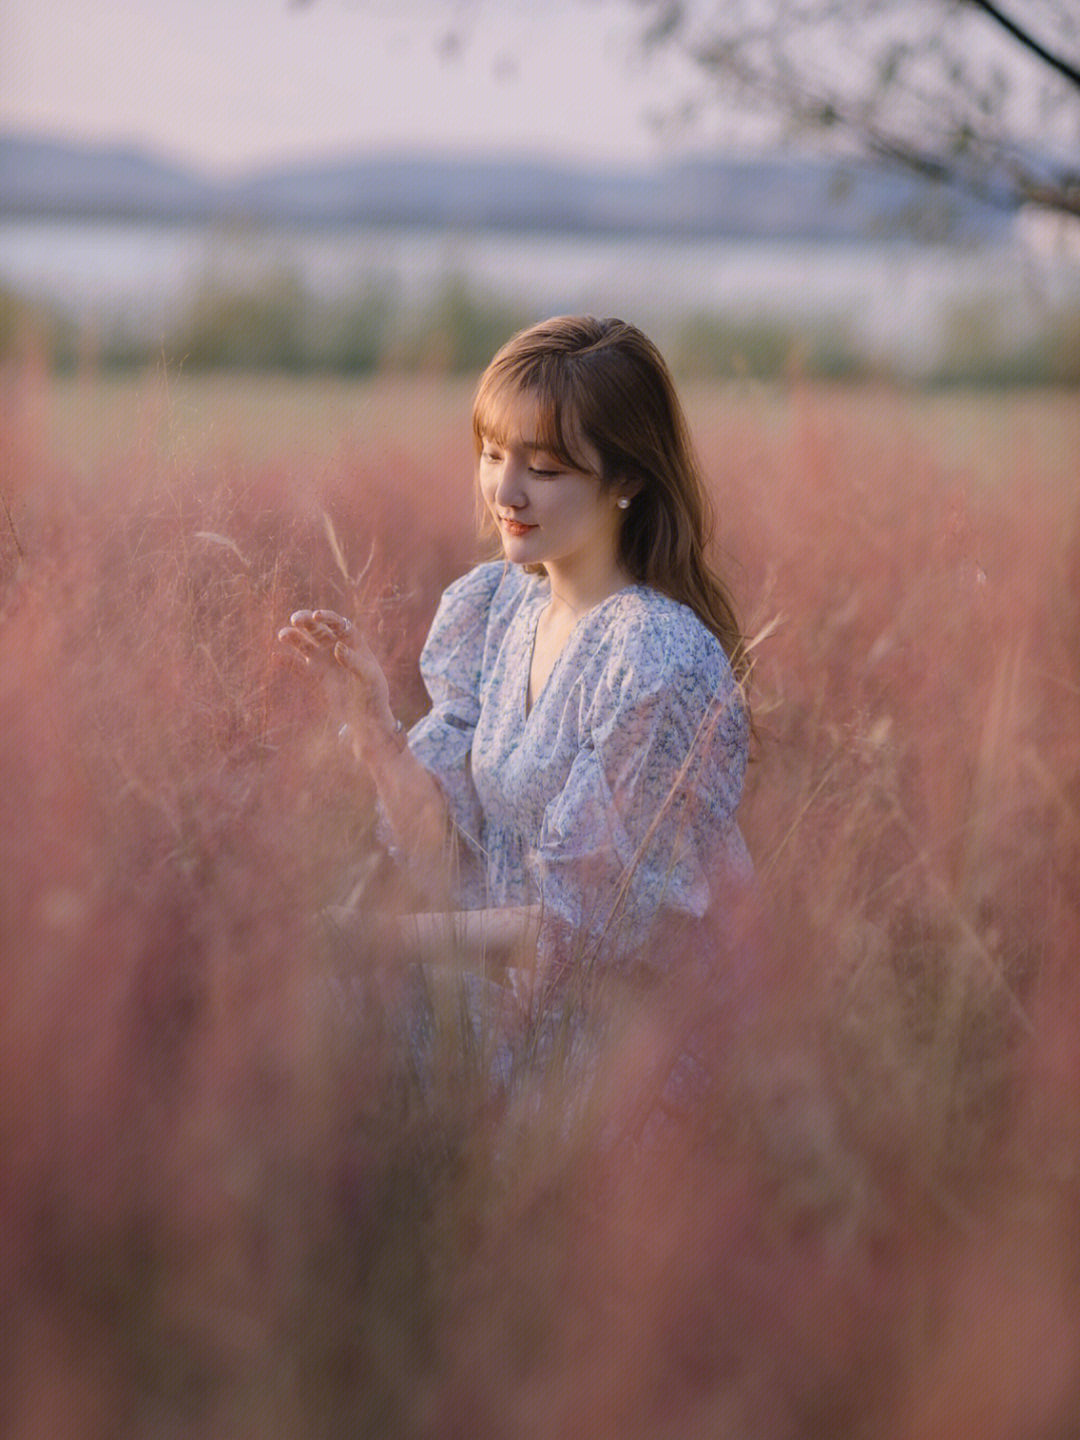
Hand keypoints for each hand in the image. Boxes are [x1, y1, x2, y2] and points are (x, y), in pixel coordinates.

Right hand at [277, 608, 394, 751]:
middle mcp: (334, 647)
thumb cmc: (374, 694)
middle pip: (316, 628)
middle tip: (295, 620)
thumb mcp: (369, 678)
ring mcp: (321, 661)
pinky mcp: (311, 677)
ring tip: (283, 635)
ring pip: (303, 644)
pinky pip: (295, 666)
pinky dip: (285, 661)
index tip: (316, 616)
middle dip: (305, 621)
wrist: (366, 718)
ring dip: (292, 637)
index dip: (326, 617)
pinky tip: (275, 656)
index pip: (337, 623)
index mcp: (352, 642)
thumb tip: (337, 646)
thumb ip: (354, 661)